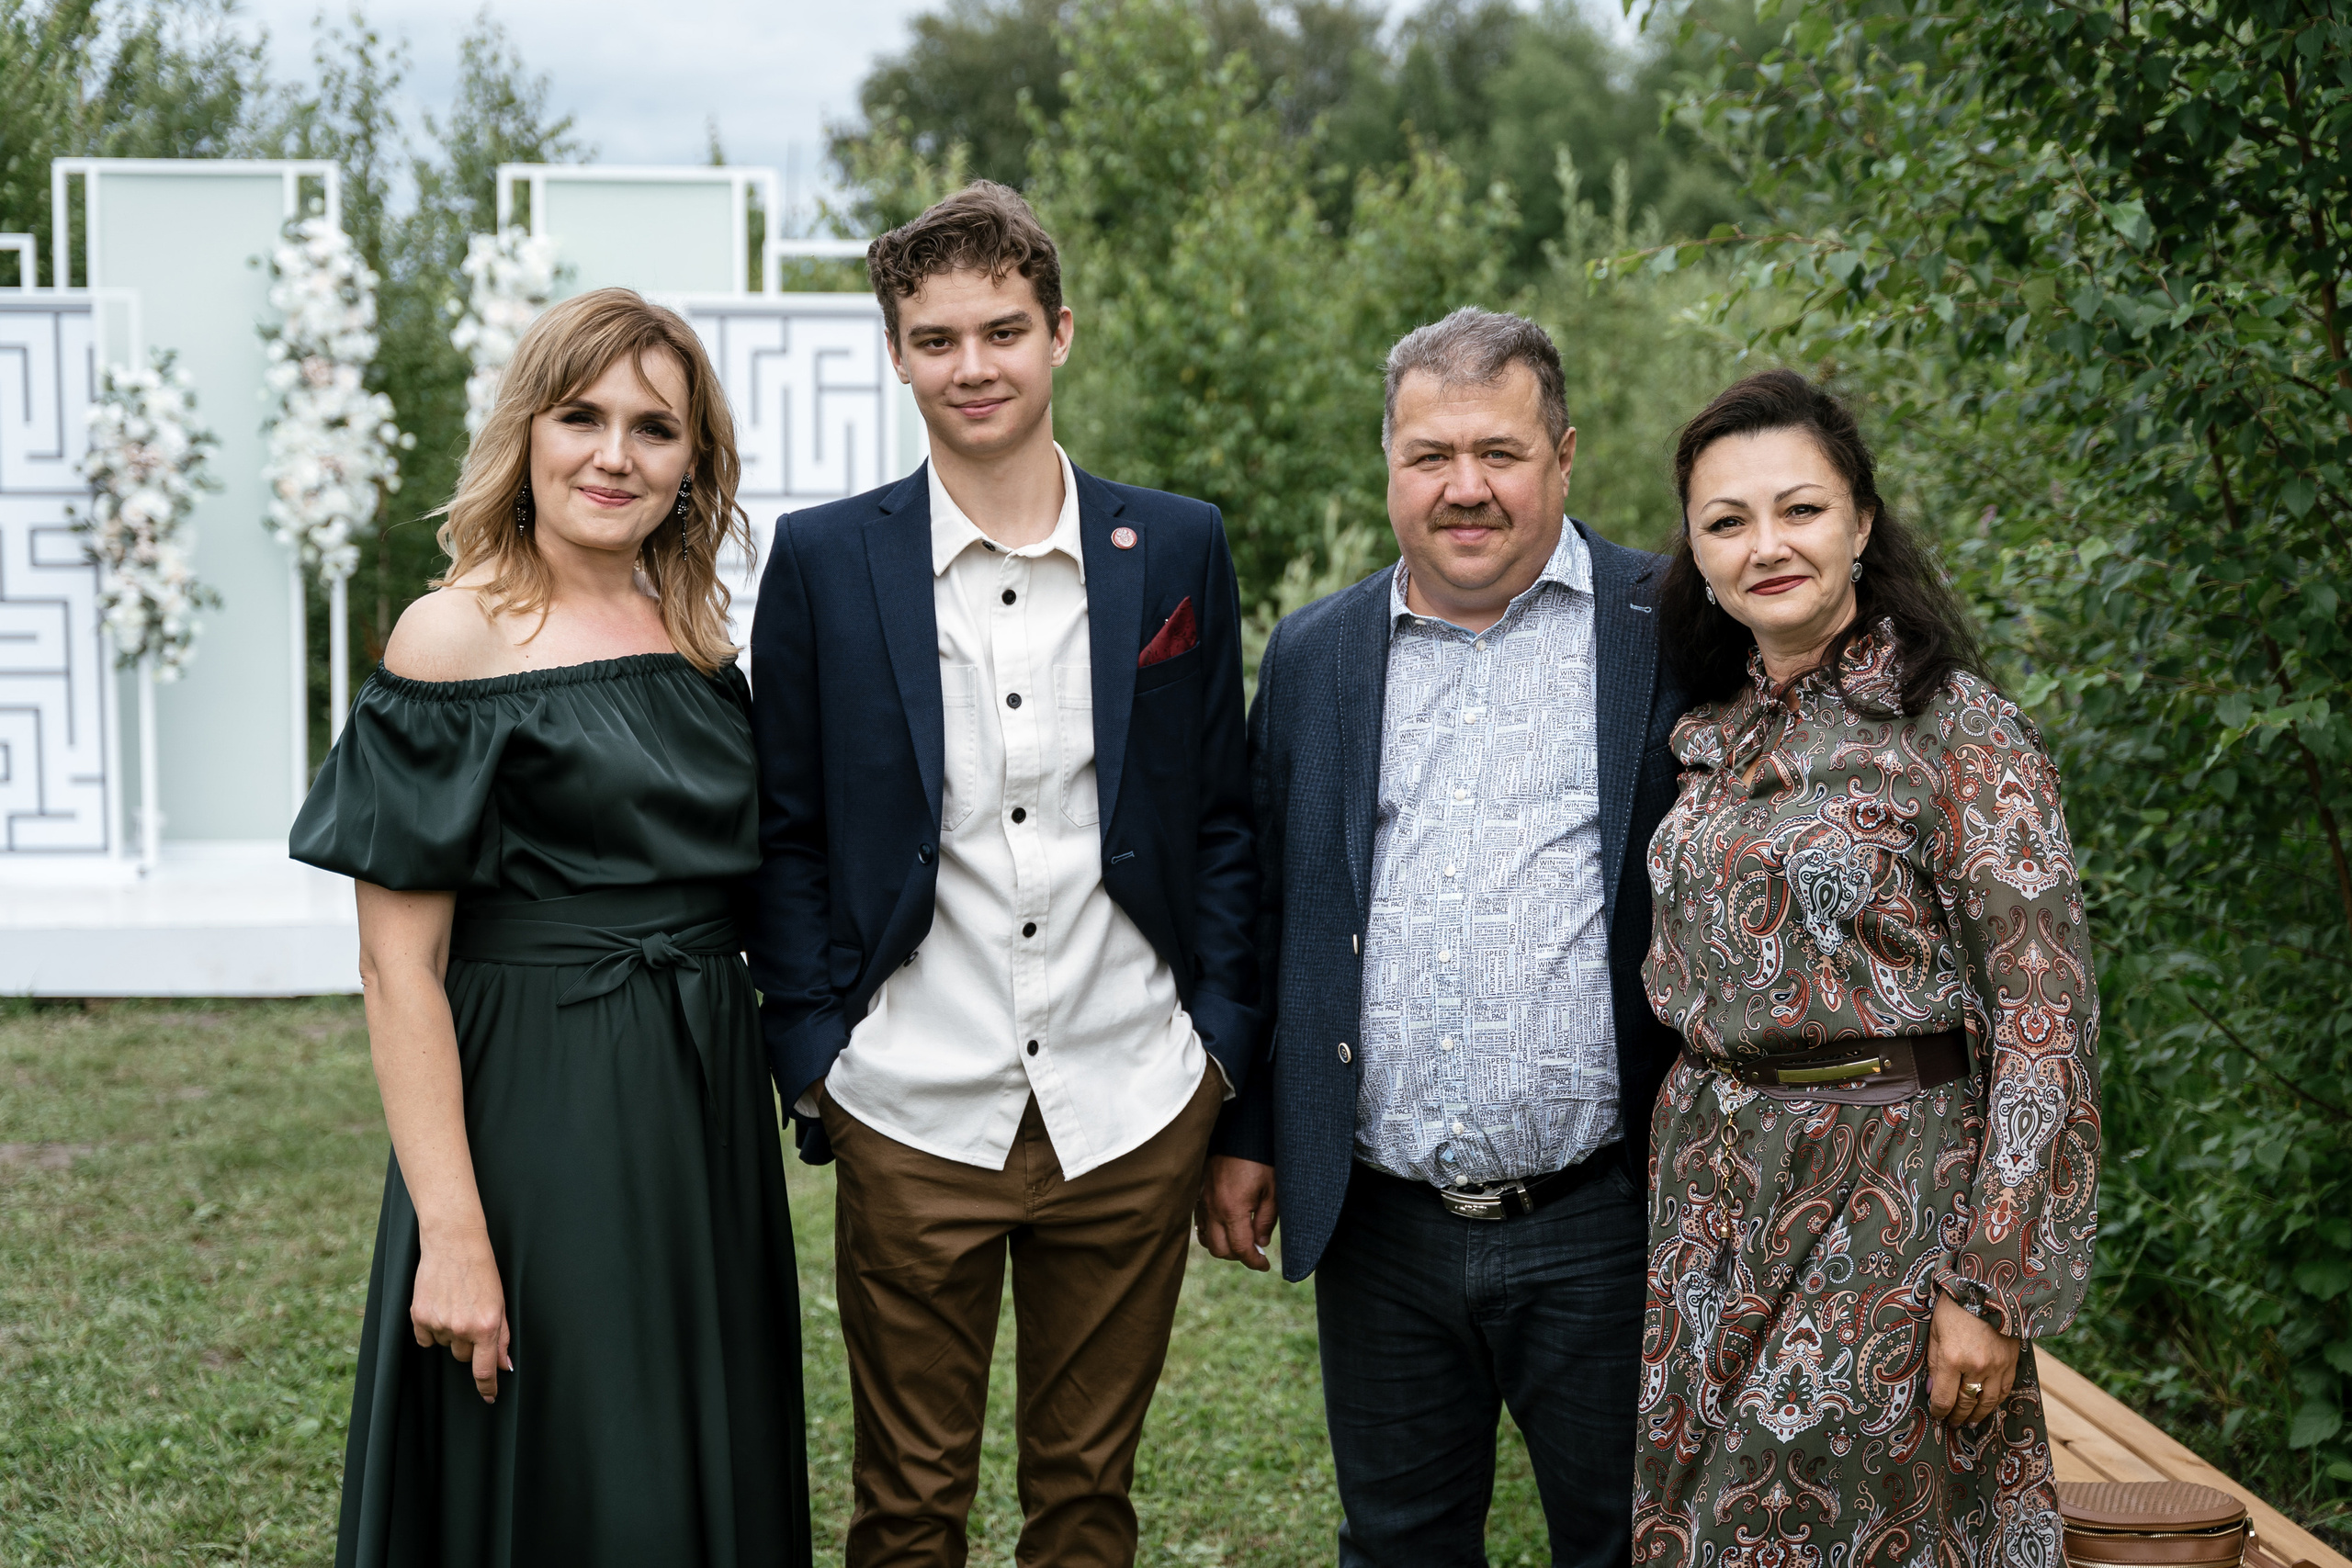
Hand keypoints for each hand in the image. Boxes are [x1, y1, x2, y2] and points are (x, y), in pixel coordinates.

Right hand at [411, 1232, 512, 1402]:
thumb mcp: (500, 1302)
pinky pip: (426, 1339)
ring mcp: (438, 1323)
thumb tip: (504, 1366)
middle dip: (469, 1343)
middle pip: (463, 1356)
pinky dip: (432, 1329)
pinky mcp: (419, 1316)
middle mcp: (461, 1328)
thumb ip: (501, 1337)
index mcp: (486, 1326)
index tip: (489, 1397)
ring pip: (445, 1345)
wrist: (454, 1243)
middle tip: (471, 1315)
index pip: (485, 1370)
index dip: (488, 1387)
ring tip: (456, 1303)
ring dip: (451, 1332)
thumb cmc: (482, 1270)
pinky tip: (439, 1306)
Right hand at [1196, 1156, 1277, 1270]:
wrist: (1239, 1132)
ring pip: (1206, 1240)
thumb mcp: (1272, 1191)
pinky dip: (1212, 1232)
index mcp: (1233, 1209)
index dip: (1254, 1262)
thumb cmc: (1259, 1160)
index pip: (1240, 1249)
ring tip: (1240, 1238)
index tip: (1264, 1264)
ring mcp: (1202, 1202)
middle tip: (1254, 1250)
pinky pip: (1200, 1224)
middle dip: (1239, 1256)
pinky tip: (1226, 1225)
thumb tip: (1260, 1243)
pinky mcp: (1197, 1195)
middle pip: (1220, 1250)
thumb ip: (1265, 1220)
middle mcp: (1213, 1209)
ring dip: (1223, 1245)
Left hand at [1926, 1290, 2018, 1426]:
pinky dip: (1995, 1402)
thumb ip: (1934, 1364)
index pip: (1945, 1398)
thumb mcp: (1935, 1332)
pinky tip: (1987, 1406)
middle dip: (1957, 1415)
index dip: (1939, 1410)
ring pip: (1988, 1402)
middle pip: (1967, 1403)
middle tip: (1952, 1423)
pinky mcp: (2012, 1362)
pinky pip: (2004, 1390)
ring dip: (1977, 1415)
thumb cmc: (1955, 1307)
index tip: (1937, 1414)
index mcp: (1953, 1357)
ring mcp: (1998, 1366)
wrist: (1989, 1288)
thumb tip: (1933, 1392)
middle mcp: (1977, 1366)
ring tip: (1969, 1422)